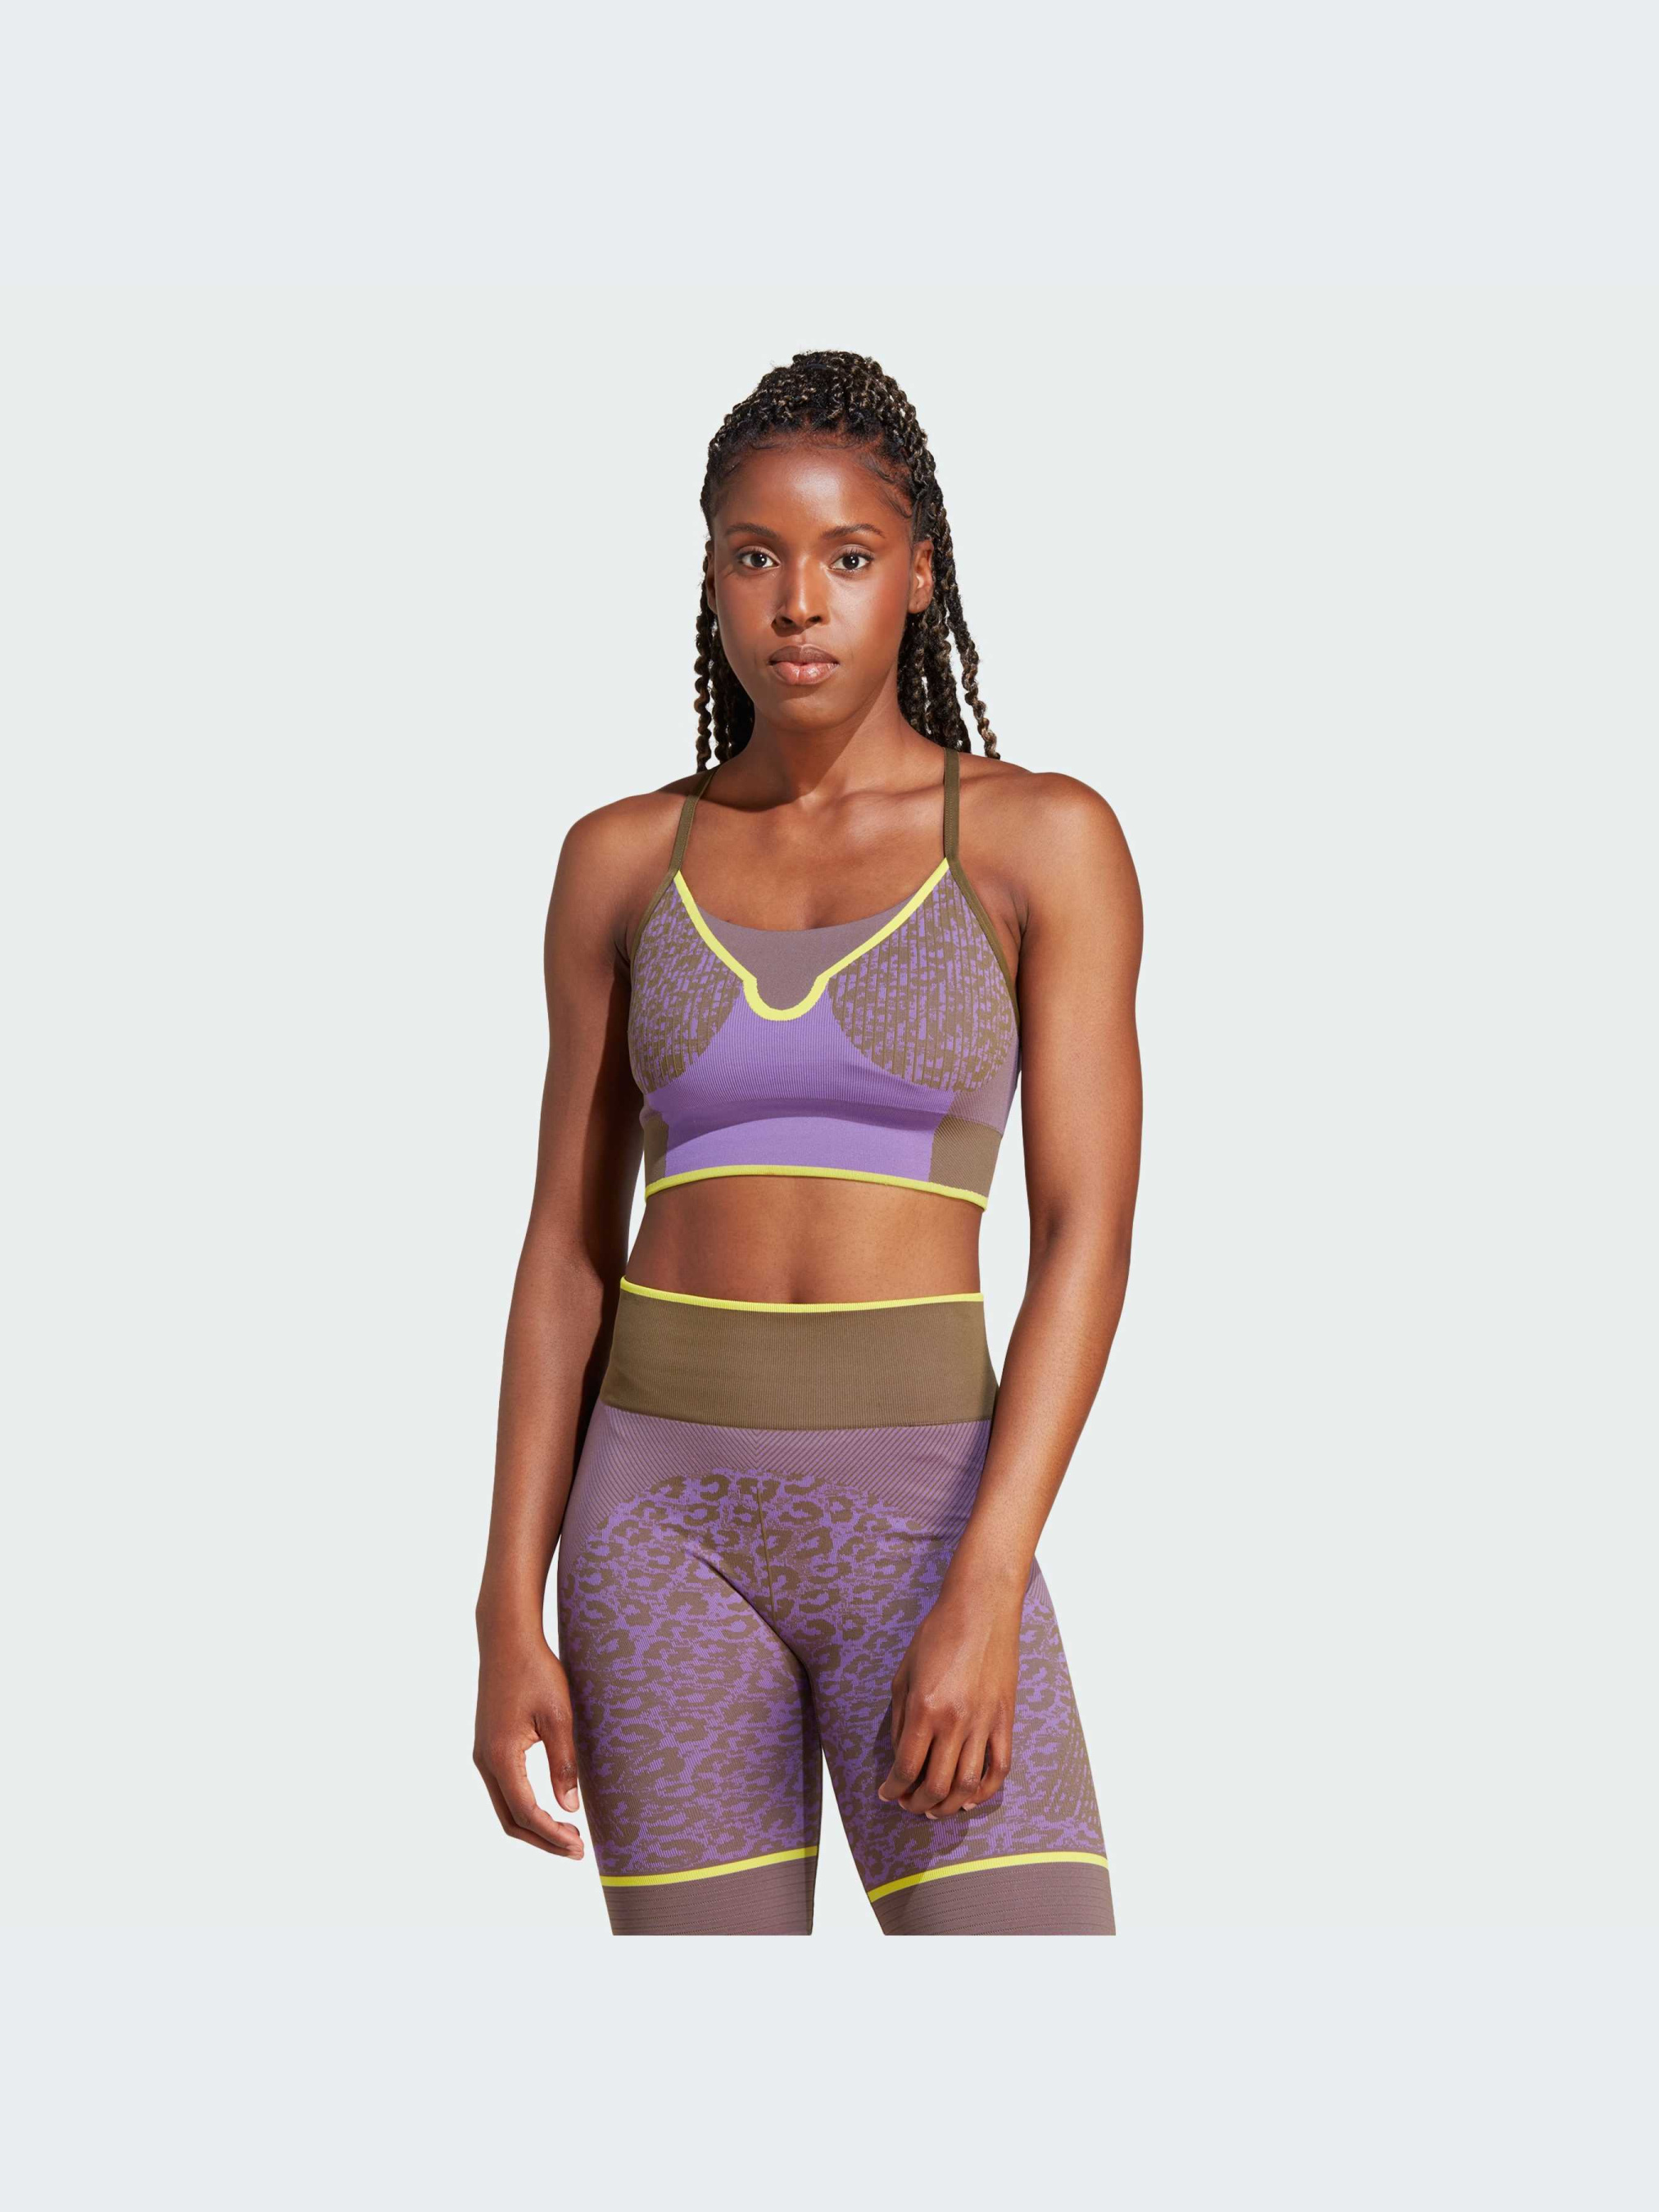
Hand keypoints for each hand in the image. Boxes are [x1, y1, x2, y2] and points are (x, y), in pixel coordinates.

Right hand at [473, 1632, 584, 1859]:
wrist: (507, 1640)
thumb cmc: (537, 1672)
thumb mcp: (559, 1717)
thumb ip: (563, 1763)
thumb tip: (570, 1808)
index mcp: (501, 1757)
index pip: (526, 1813)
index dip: (552, 1836)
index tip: (579, 1848)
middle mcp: (485, 1761)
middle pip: (510, 1820)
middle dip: (543, 1839)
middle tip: (577, 1849)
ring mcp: (483, 1754)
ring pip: (505, 1807)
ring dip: (534, 1825)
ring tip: (568, 1833)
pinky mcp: (488, 1746)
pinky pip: (503, 1789)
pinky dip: (524, 1807)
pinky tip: (549, 1806)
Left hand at [878, 1582, 1020, 1819]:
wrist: (981, 1609)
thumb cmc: (937, 1635)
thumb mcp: (904, 1675)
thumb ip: (900, 1721)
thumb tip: (901, 1759)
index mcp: (925, 1709)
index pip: (906, 1768)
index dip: (893, 1789)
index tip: (887, 1794)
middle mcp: (956, 1722)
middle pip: (936, 1785)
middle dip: (918, 1804)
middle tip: (908, 1805)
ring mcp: (985, 1723)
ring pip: (969, 1785)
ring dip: (949, 1805)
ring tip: (935, 1808)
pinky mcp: (1005, 1720)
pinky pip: (1000, 1768)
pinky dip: (986, 1791)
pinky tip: (970, 1798)